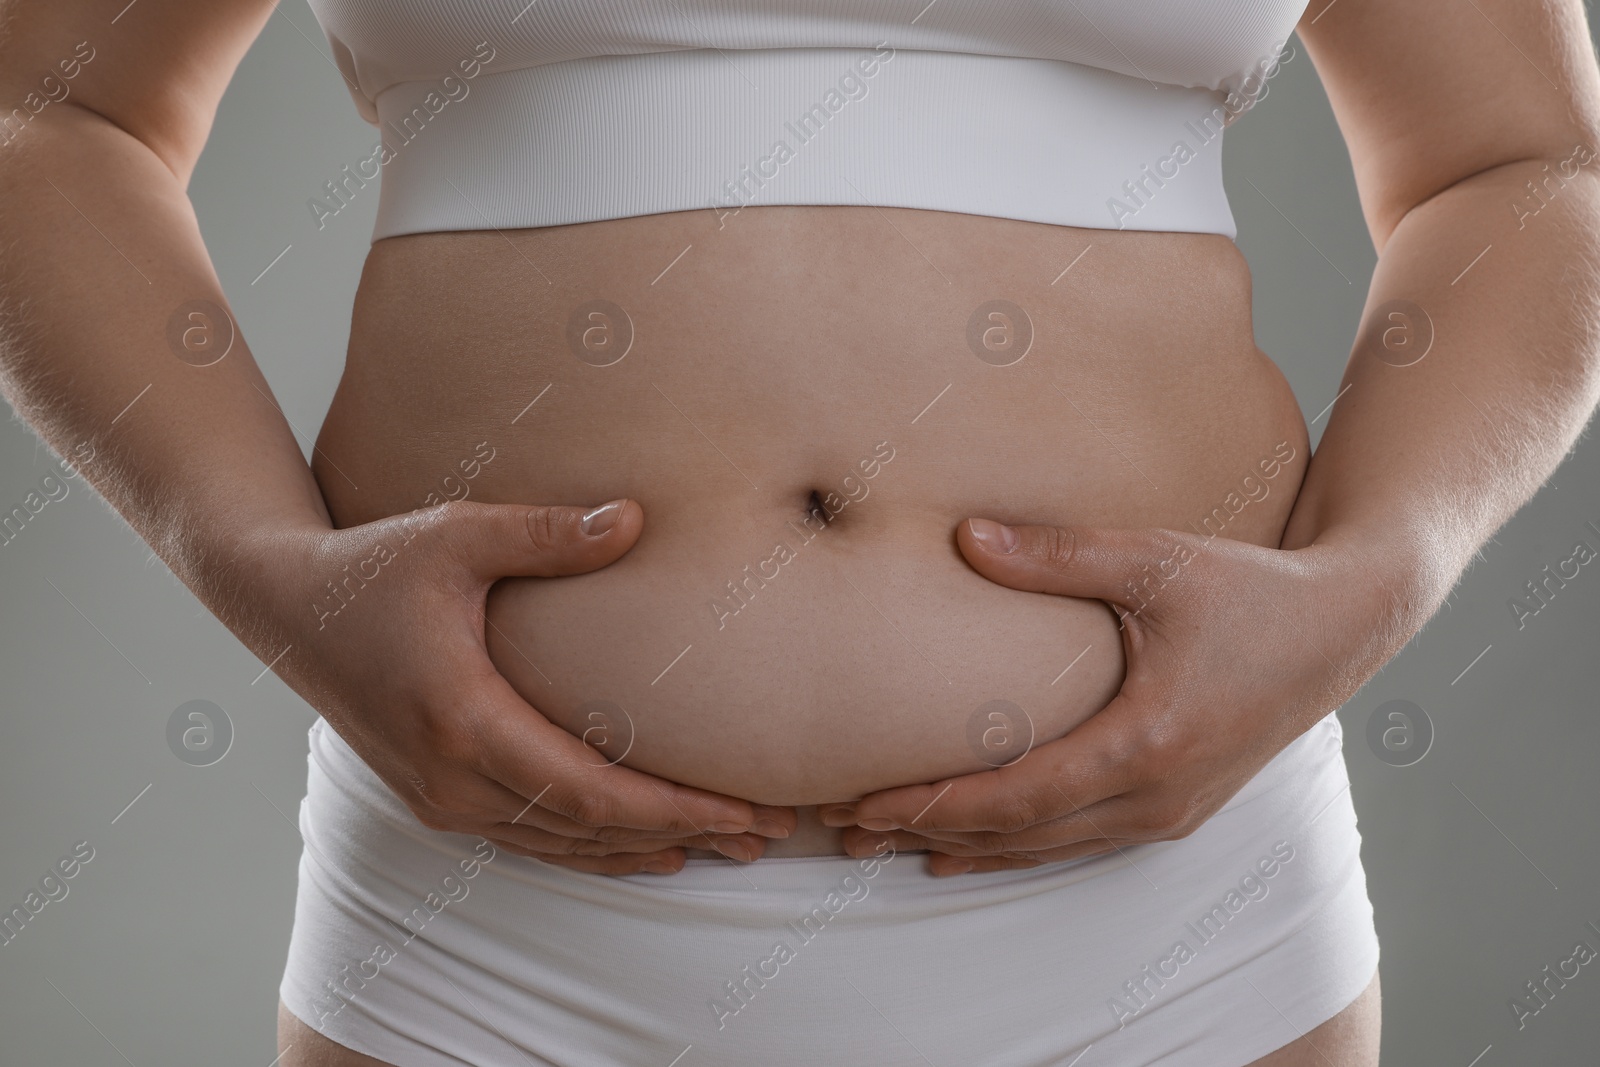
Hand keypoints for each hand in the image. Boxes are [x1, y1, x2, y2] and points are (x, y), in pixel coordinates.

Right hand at [246, 499, 795, 873]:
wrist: (289, 612)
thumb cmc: (374, 567)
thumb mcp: (456, 534)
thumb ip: (546, 532)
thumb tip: (634, 517)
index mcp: (464, 721)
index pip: (591, 790)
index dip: (672, 808)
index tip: (742, 809)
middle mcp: (453, 779)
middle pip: (589, 830)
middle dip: (682, 835)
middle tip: (766, 832)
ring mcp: (441, 798)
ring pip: (563, 847)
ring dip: (645, 850)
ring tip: (727, 846)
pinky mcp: (437, 799)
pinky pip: (532, 841)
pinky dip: (596, 849)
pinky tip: (647, 851)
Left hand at [819, 517, 1400, 874]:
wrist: (1342, 628)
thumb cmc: (1252, 589)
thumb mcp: (1157, 561)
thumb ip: (1058, 554)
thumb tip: (963, 536)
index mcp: (1146, 744)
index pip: (1014, 795)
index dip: (932, 805)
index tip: (863, 803)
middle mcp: (1156, 798)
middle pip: (1019, 836)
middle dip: (927, 834)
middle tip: (846, 829)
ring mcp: (1170, 814)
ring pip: (1046, 850)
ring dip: (967, 849)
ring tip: (888, 844)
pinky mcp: (1176, 811)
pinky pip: (1078, 844)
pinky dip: (1017, 847)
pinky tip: (970, 847)